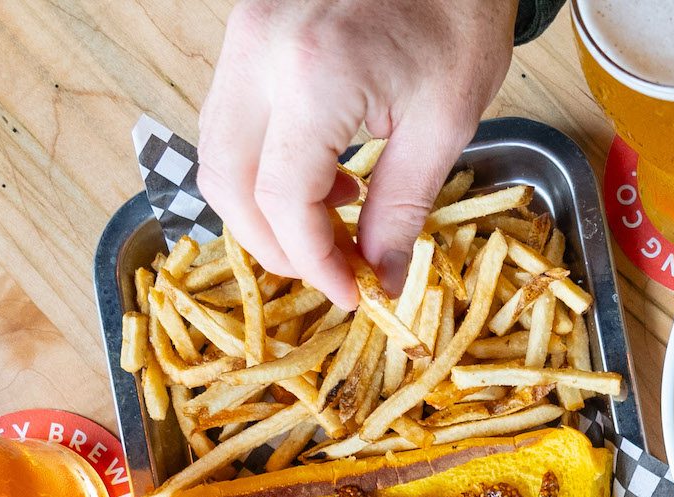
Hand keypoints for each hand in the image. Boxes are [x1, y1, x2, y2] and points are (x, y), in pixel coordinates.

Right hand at [198, 0, 518, 307]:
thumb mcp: (445, 125)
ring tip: (338, 221)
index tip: (351, 293)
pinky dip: (266, 164)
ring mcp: (242, 36)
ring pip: (217, 149)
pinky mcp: (245, 30)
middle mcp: (259, 54)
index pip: (283, 200)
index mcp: (314, 79)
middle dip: (272, 243)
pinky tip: (328, 176)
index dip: (314, 262)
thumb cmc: (456, 20)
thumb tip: (382, 278)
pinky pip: (232, 116)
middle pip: (226, 179)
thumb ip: (404, 208)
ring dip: (265, 206)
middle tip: (331, 270)